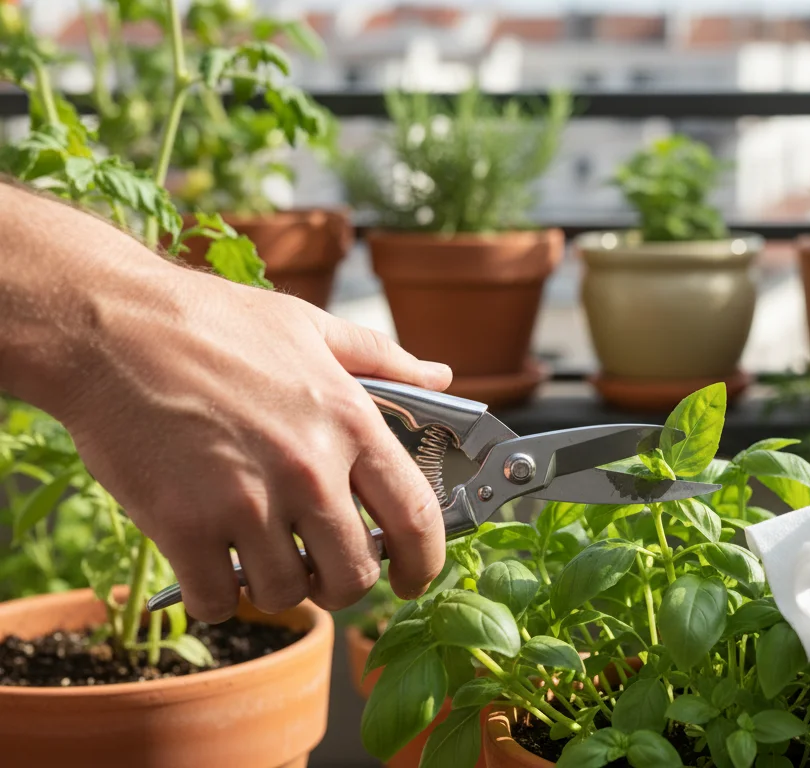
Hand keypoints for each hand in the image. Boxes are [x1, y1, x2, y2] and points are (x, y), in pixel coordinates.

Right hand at [56, 264, 452, 621]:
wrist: (111, 327)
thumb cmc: (213, 322)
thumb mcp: (311, 328)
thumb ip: (383, 359)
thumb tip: (441, 377)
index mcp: (350, 422)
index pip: (416, 517)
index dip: (425, 563)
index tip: (414, 579)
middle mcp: (308, 468)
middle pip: (353, 574)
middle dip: (343, 584)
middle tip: (321, 569)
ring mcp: (246, 501)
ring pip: (287, 594)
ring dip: (278, 589)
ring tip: (259, 557)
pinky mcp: (183, 526)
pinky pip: (218, 600)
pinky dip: (217, 598)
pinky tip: (209, 567)